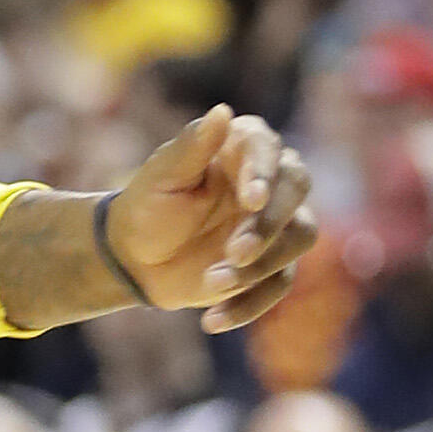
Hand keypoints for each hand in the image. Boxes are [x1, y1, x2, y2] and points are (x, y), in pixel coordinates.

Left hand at [104, 106, 317, 332]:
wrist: (134, 257)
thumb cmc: (145, 206)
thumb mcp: (160, 177)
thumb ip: (193, 146)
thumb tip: (223, 111)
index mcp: (239, 150)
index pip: (269, 149)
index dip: (265, 173)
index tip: (250, 200)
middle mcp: (266, 183)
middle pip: (297, 191)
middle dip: (269, 225)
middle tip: (234, 251)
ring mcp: (274, 224)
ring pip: (298, 238)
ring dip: (260, 265)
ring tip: (210, 282)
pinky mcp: (272, 264)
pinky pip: (280, 284)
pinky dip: (249, 304)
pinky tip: (212, 320)